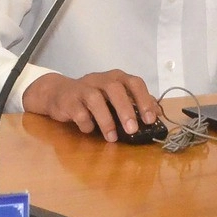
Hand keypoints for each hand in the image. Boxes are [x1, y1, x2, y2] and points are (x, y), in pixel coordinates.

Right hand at [22, 70, 160, 140]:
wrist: (58, 93)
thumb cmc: (93, 97)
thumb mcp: (115, 97)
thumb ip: (135, 102)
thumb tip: (158, 113)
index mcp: (116, 78)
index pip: (134, 82)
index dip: (144, 100)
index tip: (150, 119)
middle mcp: (100, 79)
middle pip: (114, 88)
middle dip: (125, 110)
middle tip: (132, 130)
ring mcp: (82, 88)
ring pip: (95, 99)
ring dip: (106, 120)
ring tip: (112, 137)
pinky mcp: (68, 100)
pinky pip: (78, 112)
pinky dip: (86, 123)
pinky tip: (89, 130)